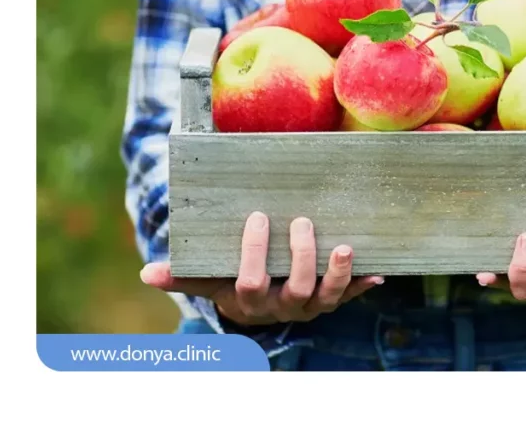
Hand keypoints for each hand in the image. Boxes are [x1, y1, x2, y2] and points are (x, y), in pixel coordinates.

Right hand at [139, 212, 383, 325]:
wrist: (260, 306)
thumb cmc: (232, 280)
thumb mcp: (209, 278)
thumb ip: (184, 274)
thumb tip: (147, 273)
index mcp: (251, 301)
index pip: (250, 281)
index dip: (254, 253)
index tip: (258, 217)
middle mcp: (283, 308)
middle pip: (295, 289)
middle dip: (300, 257)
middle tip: (302, 222)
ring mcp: (311, 305)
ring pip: (327, 296)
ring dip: (338, 274)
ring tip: (344, 247)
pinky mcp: (333, 299)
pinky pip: (351, 295)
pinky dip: (363, 284)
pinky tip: (378, 272)